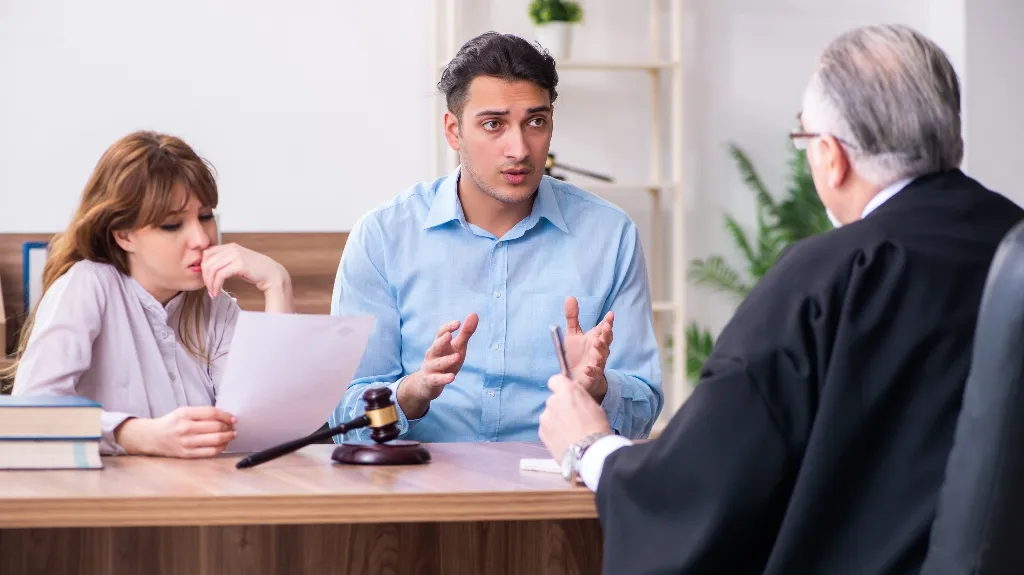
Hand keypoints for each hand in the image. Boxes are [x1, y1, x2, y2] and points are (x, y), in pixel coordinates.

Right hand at [116, 406, 237, 457]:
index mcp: (184, 414)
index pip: (212, 413)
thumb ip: (202, 413)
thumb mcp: (183, 411)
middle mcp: (185, 428)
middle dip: (229, 428)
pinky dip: (221, 448)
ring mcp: (186, 442)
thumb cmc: (172, 423)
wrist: (152, 437)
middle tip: (234, 427)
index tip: (234, 419)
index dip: (226, 416)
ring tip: (232, 435)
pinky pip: (209, 452)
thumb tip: (225, 417)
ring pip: (215, 440)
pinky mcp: (187, 454)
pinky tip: (224, 444)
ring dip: (228, 438)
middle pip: (216, 427)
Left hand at [201, 243, 293, 312]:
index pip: (207, 254)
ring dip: (210, 283)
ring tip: (213, 292)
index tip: (206, 280)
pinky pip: (220, 275)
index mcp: (230, 246)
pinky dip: (216, 285)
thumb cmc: (256, 271)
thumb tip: (209, 271)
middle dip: (205, 278)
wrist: (272, 274)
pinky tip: (218, 292)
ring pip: (212, 269)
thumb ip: (224, 263)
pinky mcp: (240, 264)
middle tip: (209, 289)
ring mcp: (236, 255)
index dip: (203, 268)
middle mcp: (232, 248)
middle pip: (207, 262)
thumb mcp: (237, 263)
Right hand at [398, 314, 478, 418]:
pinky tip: (452, 377)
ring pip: (437, 363)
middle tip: (449, 335)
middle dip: (441, 341)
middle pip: (435, 346)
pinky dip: (444, 378)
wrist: (426, 383)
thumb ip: (465, 333)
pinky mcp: (430, 380)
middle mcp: (432, 354)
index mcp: (439, 344)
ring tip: (457, 356)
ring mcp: (430, 367)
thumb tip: (474, 314)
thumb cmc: (445, 360)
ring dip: (446, 360)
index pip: (441, 333)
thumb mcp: (457, 347)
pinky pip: (436, 379)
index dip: (448, 327)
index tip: (458, 323)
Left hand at [539, 375, 611, 461]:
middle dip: (561, 407)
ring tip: (568, 433)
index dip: (560, 386)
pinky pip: (546, 428)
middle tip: (573, 420)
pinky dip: (552, 432)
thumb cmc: (597, 428)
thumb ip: (580, 397)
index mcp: (568, 391)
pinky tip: (563, 440)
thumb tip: (575, 395)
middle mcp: (553, 401)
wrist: (589, 452)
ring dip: (556, 420)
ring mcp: (545, 416)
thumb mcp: (594, 407)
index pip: (555, 380)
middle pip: (554, 400)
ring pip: (549, 415)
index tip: (566, 395)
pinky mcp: (541, 431)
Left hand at [563, 297, 613, 401]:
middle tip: (606, 327)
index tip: (610, 314)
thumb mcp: (572, 334)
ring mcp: (597, 362)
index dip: (608, 321)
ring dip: (600, 349)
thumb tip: (570, 297)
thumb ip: (572, 317)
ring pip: (602, 355)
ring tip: (596, 343)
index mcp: (596, 338)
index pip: (604, 328)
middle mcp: (599, 349)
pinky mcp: (592, 375)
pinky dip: (591, 370)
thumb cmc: (576, 354)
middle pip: (606, 340)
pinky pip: (594, 373)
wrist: (576, 377)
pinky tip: (586, 368)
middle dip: (607, 333)